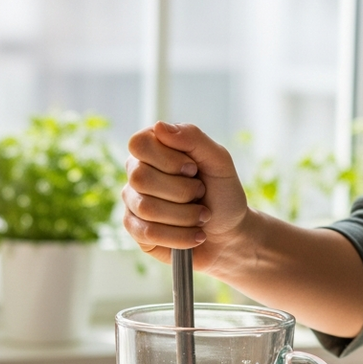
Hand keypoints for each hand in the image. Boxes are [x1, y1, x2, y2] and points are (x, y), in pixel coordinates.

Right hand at [123, 121, 250, 270]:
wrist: (229, 233)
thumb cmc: (222, 193)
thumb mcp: (218, 160)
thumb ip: (192, 138)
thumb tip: (158, 127)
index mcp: (153, 150)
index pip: (139, 144)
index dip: (167, 159)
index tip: (192, 169)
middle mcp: (137, 174)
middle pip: (140, 178)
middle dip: (181, 190)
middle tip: (200, 193)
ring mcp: (133, 204)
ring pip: (146, 208)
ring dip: (185, 215)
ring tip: (202, 216)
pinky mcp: (136, 232)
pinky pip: (148, 233)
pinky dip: (179, 236)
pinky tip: (195, 235)